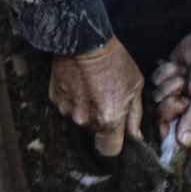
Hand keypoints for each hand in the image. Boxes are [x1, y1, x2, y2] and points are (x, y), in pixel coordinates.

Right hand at [50, 36, 145, 157]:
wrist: (83, 41)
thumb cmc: (114, 61)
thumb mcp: (135, 86)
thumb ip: (135, 116)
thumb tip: (136, 136)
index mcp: (109, 119)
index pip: (109, 151)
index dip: (114, 146)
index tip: (117, 138)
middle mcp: (85, 120)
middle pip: (94, 134)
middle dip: (101, 123)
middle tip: (106, 101)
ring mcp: (67, 110)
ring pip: (80, 120)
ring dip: (86, 111)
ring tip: (91, 89)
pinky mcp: (54, 100)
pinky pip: (66, 108)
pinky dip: (73, 100)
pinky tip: (79, 84)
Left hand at [152, 14, 190, 152]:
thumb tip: (184, 144)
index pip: (186, 142)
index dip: (174, 136)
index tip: (172, 123)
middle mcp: (190, 113)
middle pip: (164, 121)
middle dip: (171, 105)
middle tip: (185, 93)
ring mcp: (176, 96)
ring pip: (157, 101)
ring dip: (170, 85)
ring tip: (186, 76)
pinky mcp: (167, 81)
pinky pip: (154, 83)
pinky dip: (166, 73)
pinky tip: (179, 67)